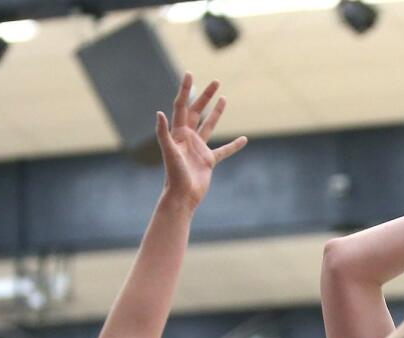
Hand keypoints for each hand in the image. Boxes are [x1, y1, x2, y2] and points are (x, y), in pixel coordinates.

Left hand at [156, 73, 247, 207]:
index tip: (190, 74)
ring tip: (224, 98)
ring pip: (209, 126)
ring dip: (216, 113)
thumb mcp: (169, 152)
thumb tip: (159, 113)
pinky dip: (234, 146)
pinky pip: (223, 150)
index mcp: (178, 133)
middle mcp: (188, 138)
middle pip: (197, 112)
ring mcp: (199, 149)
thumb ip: (163, 133)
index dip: (186, 90)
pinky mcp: (208, 160)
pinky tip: (244, 140)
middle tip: (217, 82)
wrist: (182, 196)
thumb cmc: (174, 175)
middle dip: (206, 96)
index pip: (182, 107)